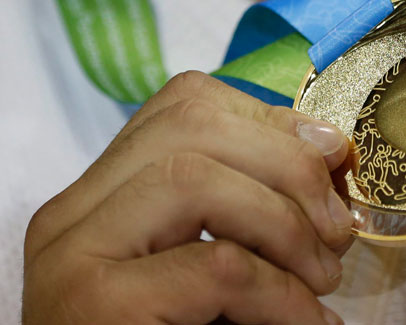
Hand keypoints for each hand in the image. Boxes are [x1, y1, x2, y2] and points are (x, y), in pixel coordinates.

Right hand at [22, 72, 352, 324]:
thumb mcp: (207, 271)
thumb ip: (246, 209)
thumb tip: (327, 151)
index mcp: (97, 197)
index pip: (183, 103)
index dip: (271, 120)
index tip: (329, 163)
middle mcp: (68, 216)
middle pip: (188, 123)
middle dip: (287, 162)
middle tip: (336, 229)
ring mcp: (70, 259)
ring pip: (191, 176)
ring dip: (283, 223)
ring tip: (322, 278)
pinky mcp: (91, 309)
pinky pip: (211, 267)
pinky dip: (279, 293)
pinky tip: (305, 323)